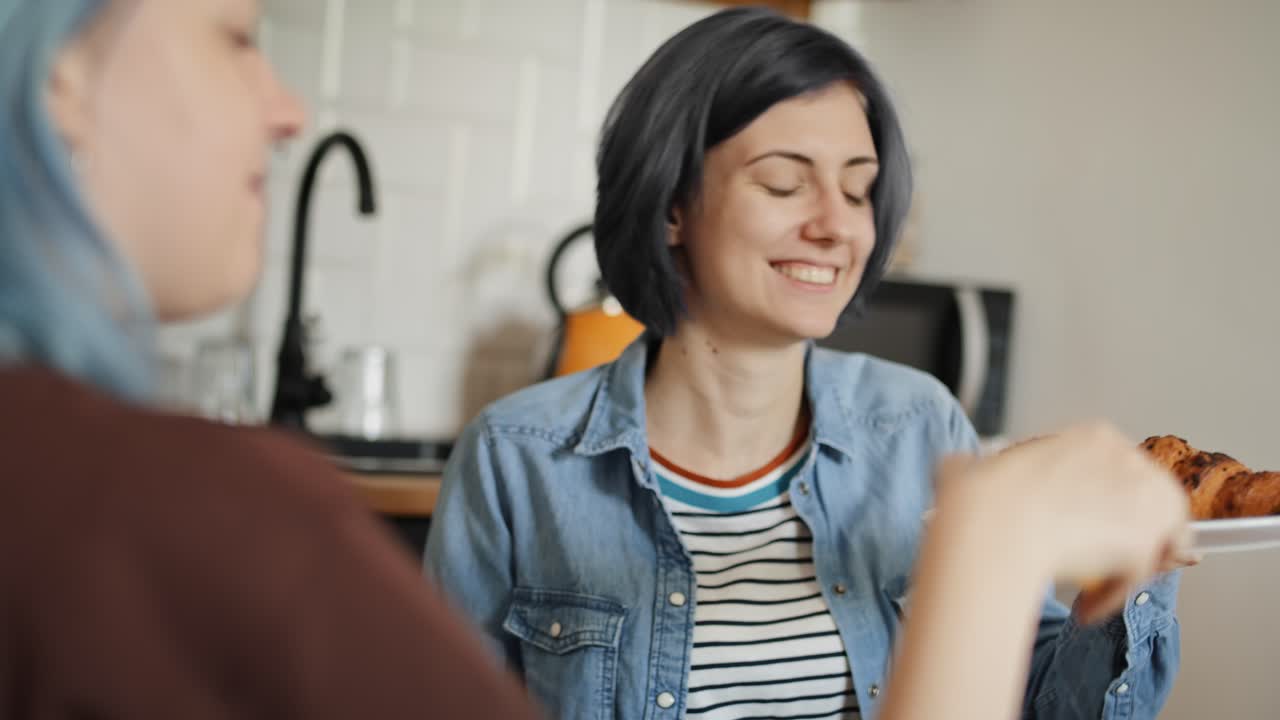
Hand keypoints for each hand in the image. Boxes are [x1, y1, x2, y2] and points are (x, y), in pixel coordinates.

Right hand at [936, 421, 1191, 622]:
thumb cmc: (979, 498)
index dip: (1107, 503)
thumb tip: (960, 469)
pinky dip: (1115, 597)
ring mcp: (1142, 501)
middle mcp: (1128, 460)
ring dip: (1135, 566)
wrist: (990, 525)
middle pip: (1154, 501)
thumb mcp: (974, 465)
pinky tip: (1087, 608)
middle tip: (1104, 562)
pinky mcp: (1145, 542)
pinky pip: (1139, 576)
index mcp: (1093, 436)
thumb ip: (978, 467)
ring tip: (1101, 587)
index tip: (1089, 526)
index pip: (1123, 470)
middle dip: (1134, 534)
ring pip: (1161, 538)